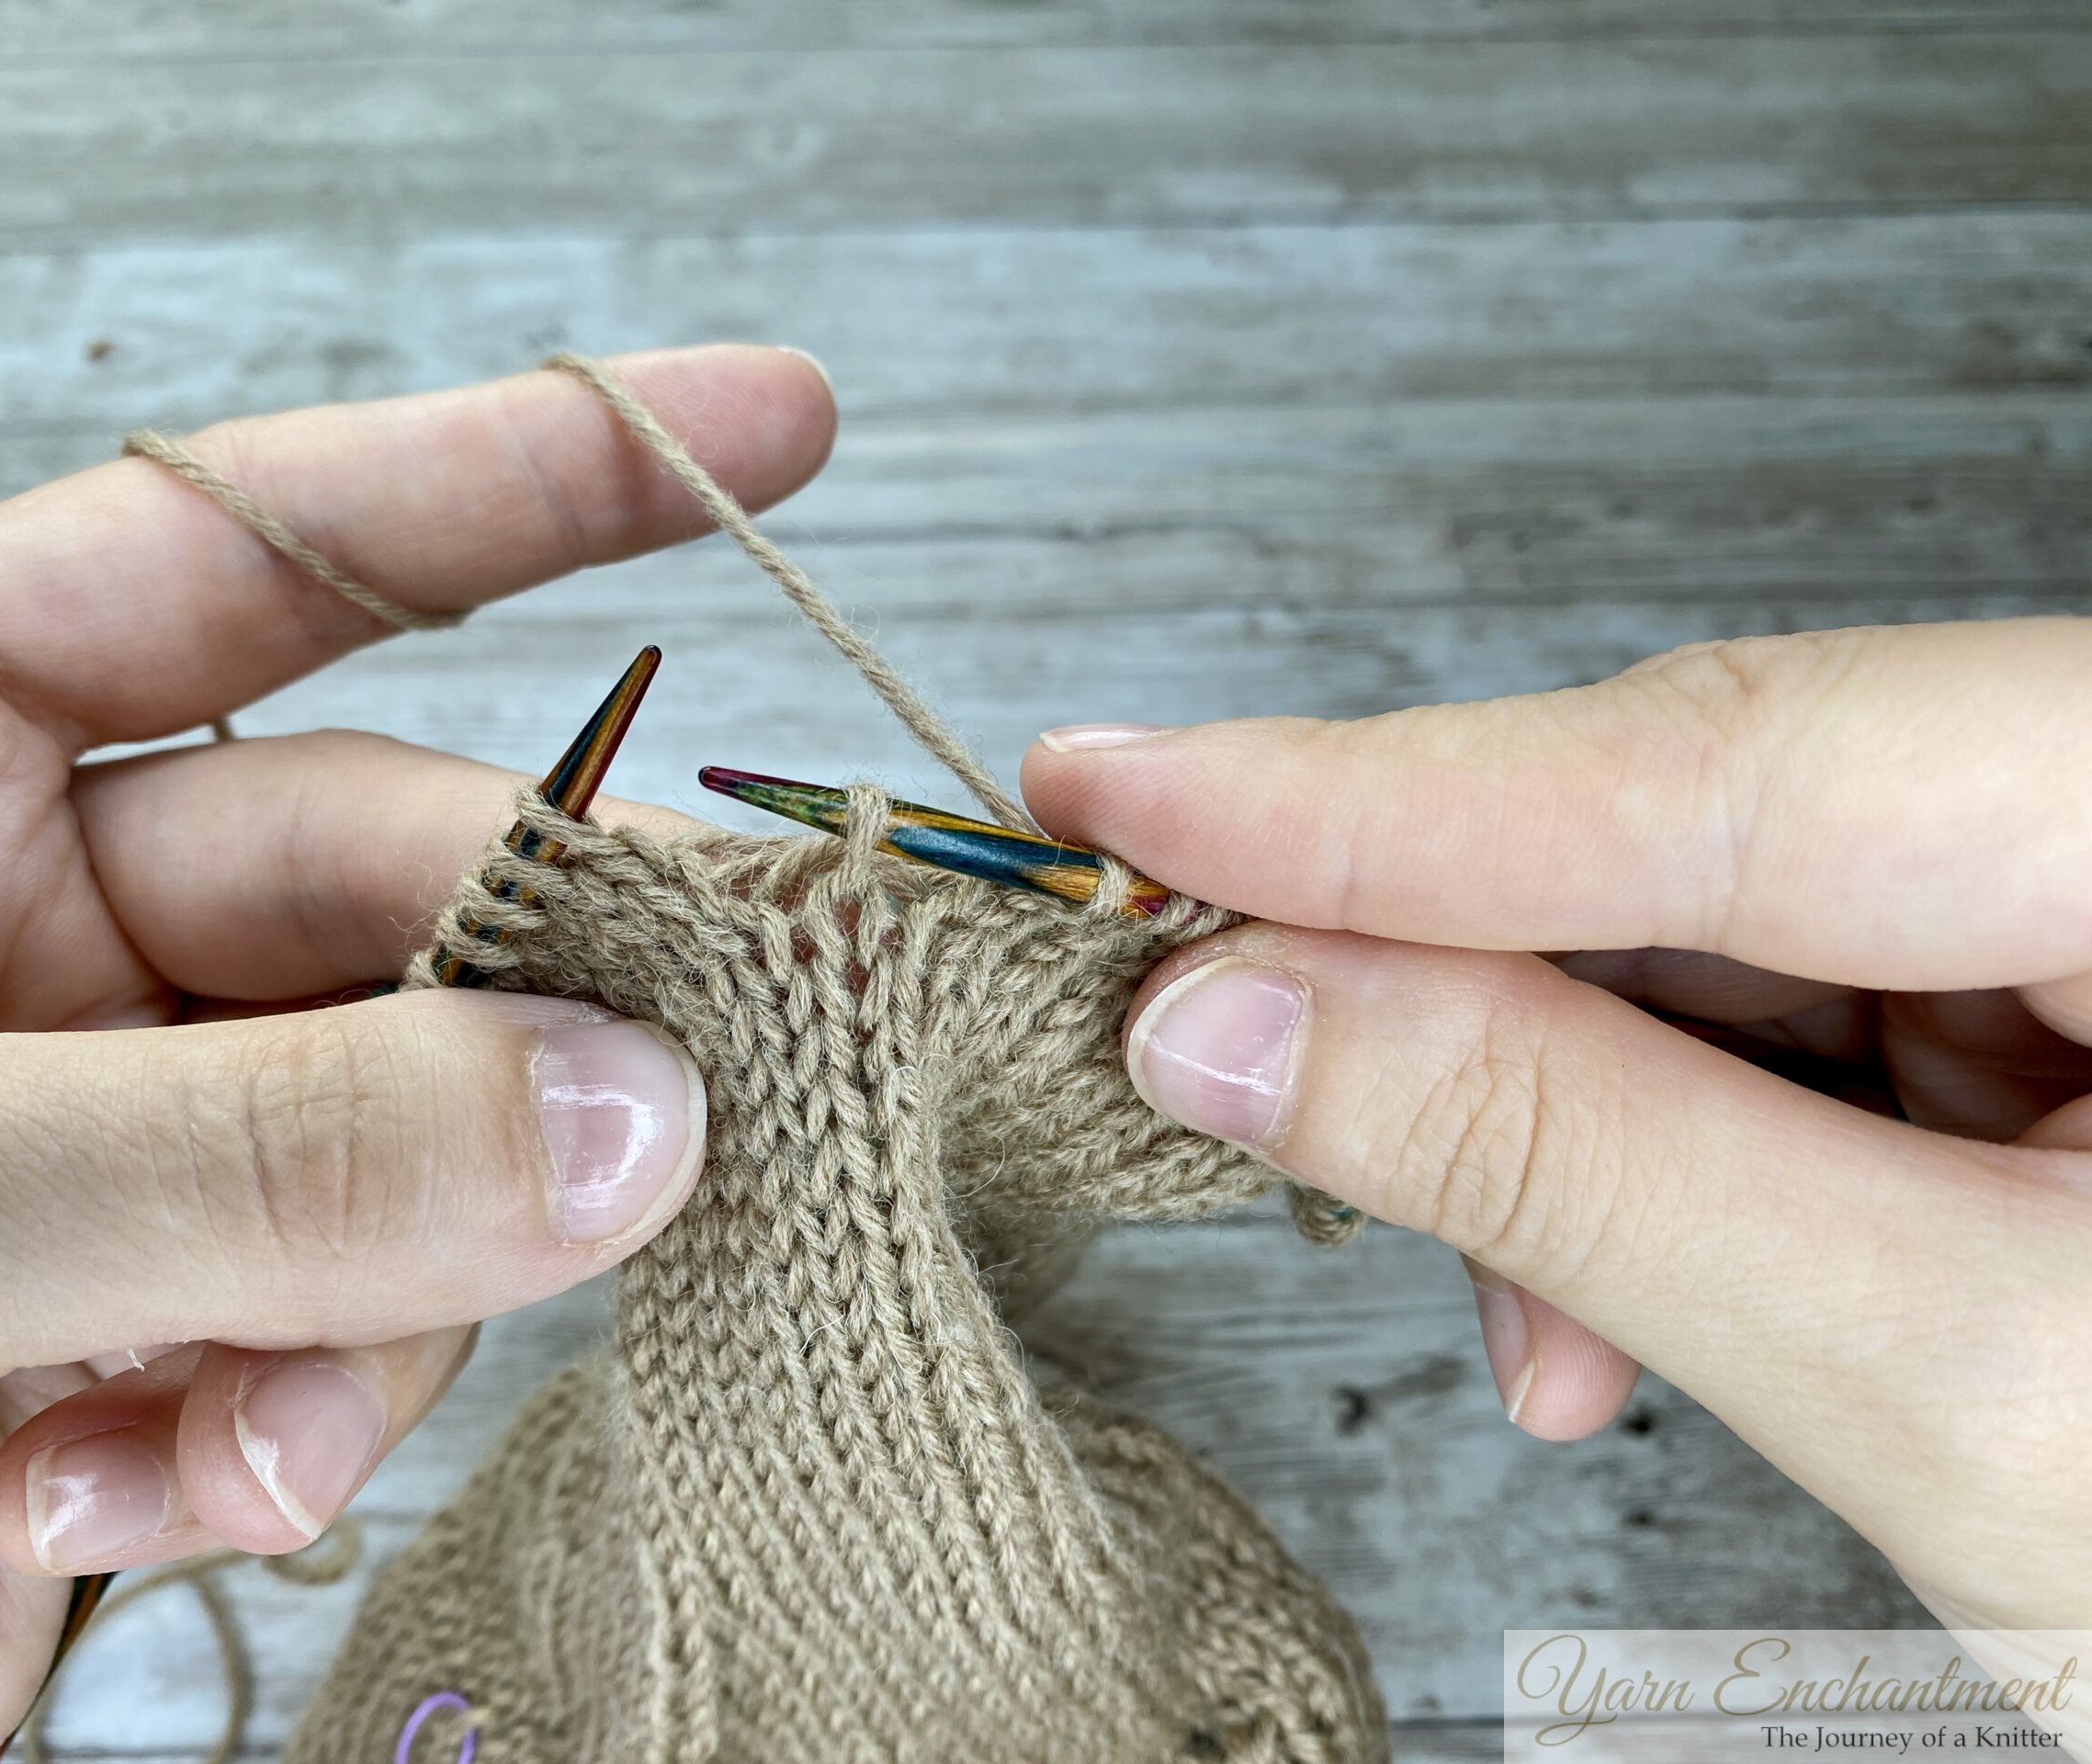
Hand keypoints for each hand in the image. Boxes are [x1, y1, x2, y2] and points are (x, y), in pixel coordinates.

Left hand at [0, 347, 833, 1761]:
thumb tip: (621, 1106)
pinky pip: (349, 1316)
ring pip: (406, 1116)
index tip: (766, 427)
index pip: (233, 554)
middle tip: (708, 1057)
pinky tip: (167, 1492)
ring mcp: (88, 1126)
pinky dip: (305, 1417)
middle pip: (379, 870)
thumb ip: (240, 1150)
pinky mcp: (147, 1328)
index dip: (515, 480)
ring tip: (253, 1410)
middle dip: (518, 988)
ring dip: (382, 1275)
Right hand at [1024, 618, 2091, 1635]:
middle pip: (1724, 824)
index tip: (1119, 784)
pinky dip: (1668, 1152)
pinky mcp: (2077, 1006)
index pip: (1742, 763)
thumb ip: (1573, 1168)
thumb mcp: (1954, 1394)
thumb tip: (1236, 1023)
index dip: (1380, 791)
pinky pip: (1801, 1019)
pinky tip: (1614, 1307)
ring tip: (1522, 1322)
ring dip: (1562, 1113)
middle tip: (1199, 1028)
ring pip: (1734, 928)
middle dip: (1456, 978)